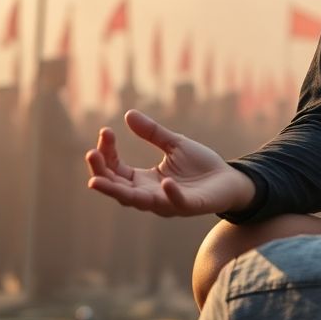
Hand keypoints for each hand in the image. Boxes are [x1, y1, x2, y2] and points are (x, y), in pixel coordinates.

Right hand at [84, 109, 255, 216]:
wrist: (229, 180)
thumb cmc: (200, 166)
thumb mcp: (175, 144)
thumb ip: (152, 133)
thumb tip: (128, 114)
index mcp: (144, 181)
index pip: (116, 169)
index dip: (107, 153)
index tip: (105, 131)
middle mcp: (150, 195)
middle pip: (118, 188)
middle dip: (102, 172)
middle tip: (91, 154)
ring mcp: (168, 203)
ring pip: (137, 201)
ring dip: (118, 191)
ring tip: (97, 180)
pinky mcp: (189, 205)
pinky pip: (176, 202)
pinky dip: (170, 194)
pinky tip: (165, 181)